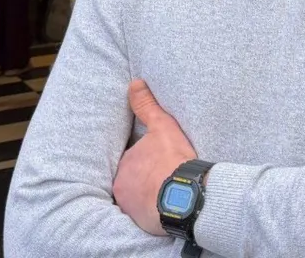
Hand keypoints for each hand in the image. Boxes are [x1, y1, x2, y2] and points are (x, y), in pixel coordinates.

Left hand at [114, 79, 196, 236]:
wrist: (183, 195)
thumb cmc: (173, 161)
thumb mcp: (162, 127)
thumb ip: (147, 106)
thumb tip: (134, 83)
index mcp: (126, 162)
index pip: (133, 159)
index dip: (146, 160)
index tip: (159, 162)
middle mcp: (122, 184)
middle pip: (132, 179)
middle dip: (143, 179)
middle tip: (162, 178)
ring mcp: (129, 204)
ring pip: (136, 197)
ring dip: (146, 196)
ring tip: (164, 194)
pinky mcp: (139, 221)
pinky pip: (142, 214)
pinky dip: (150, 211)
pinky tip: (164, 208)